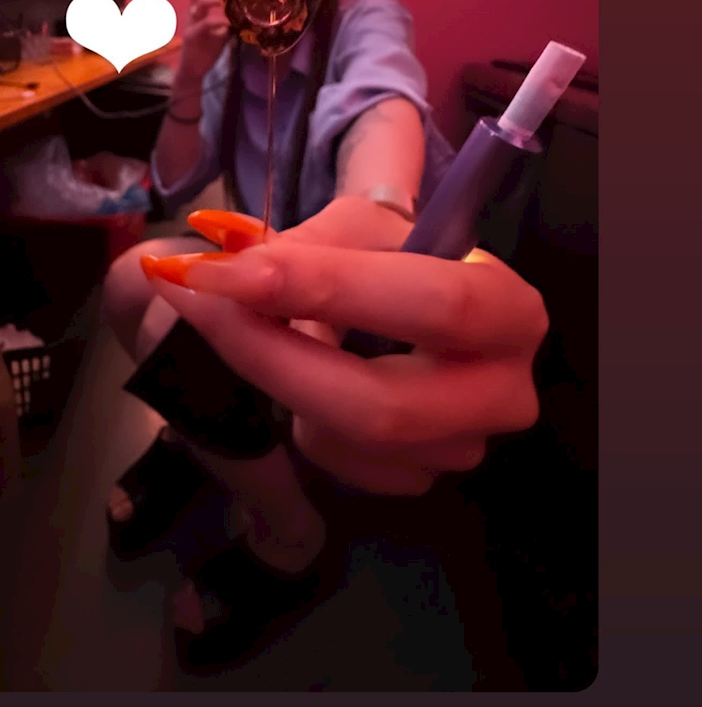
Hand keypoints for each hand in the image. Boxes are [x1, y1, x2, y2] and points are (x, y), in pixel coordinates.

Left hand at [144, 198, 546, 494]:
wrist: (411, 300)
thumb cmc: (389, 255)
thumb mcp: (354, 228)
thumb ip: (296, 245)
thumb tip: (214, 257)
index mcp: (508, 310)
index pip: (430, 305)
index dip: (319, 288)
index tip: (215, 270)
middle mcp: (504, 392)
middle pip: (381, 405)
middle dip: (272, 357)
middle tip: (198, 304)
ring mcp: (465, 448)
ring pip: (349, 441)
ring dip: (287, 384)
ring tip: (277, 331)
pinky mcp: (421, 478)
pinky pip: (342, 465)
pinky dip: (305, 418)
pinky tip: (312, 377)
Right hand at [177, 0, 231, 83]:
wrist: (193, 70)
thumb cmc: (207, 49)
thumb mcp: (222, 31)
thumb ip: (230, 20)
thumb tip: (250, 11)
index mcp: (198, 10)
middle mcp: (192, 13)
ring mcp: (191, 23)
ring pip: (201, 3)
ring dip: (218, 0)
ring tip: (234, 1)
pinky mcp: (192, 35)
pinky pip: (205, 23)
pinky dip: (219, 20)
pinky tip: (231, 21)